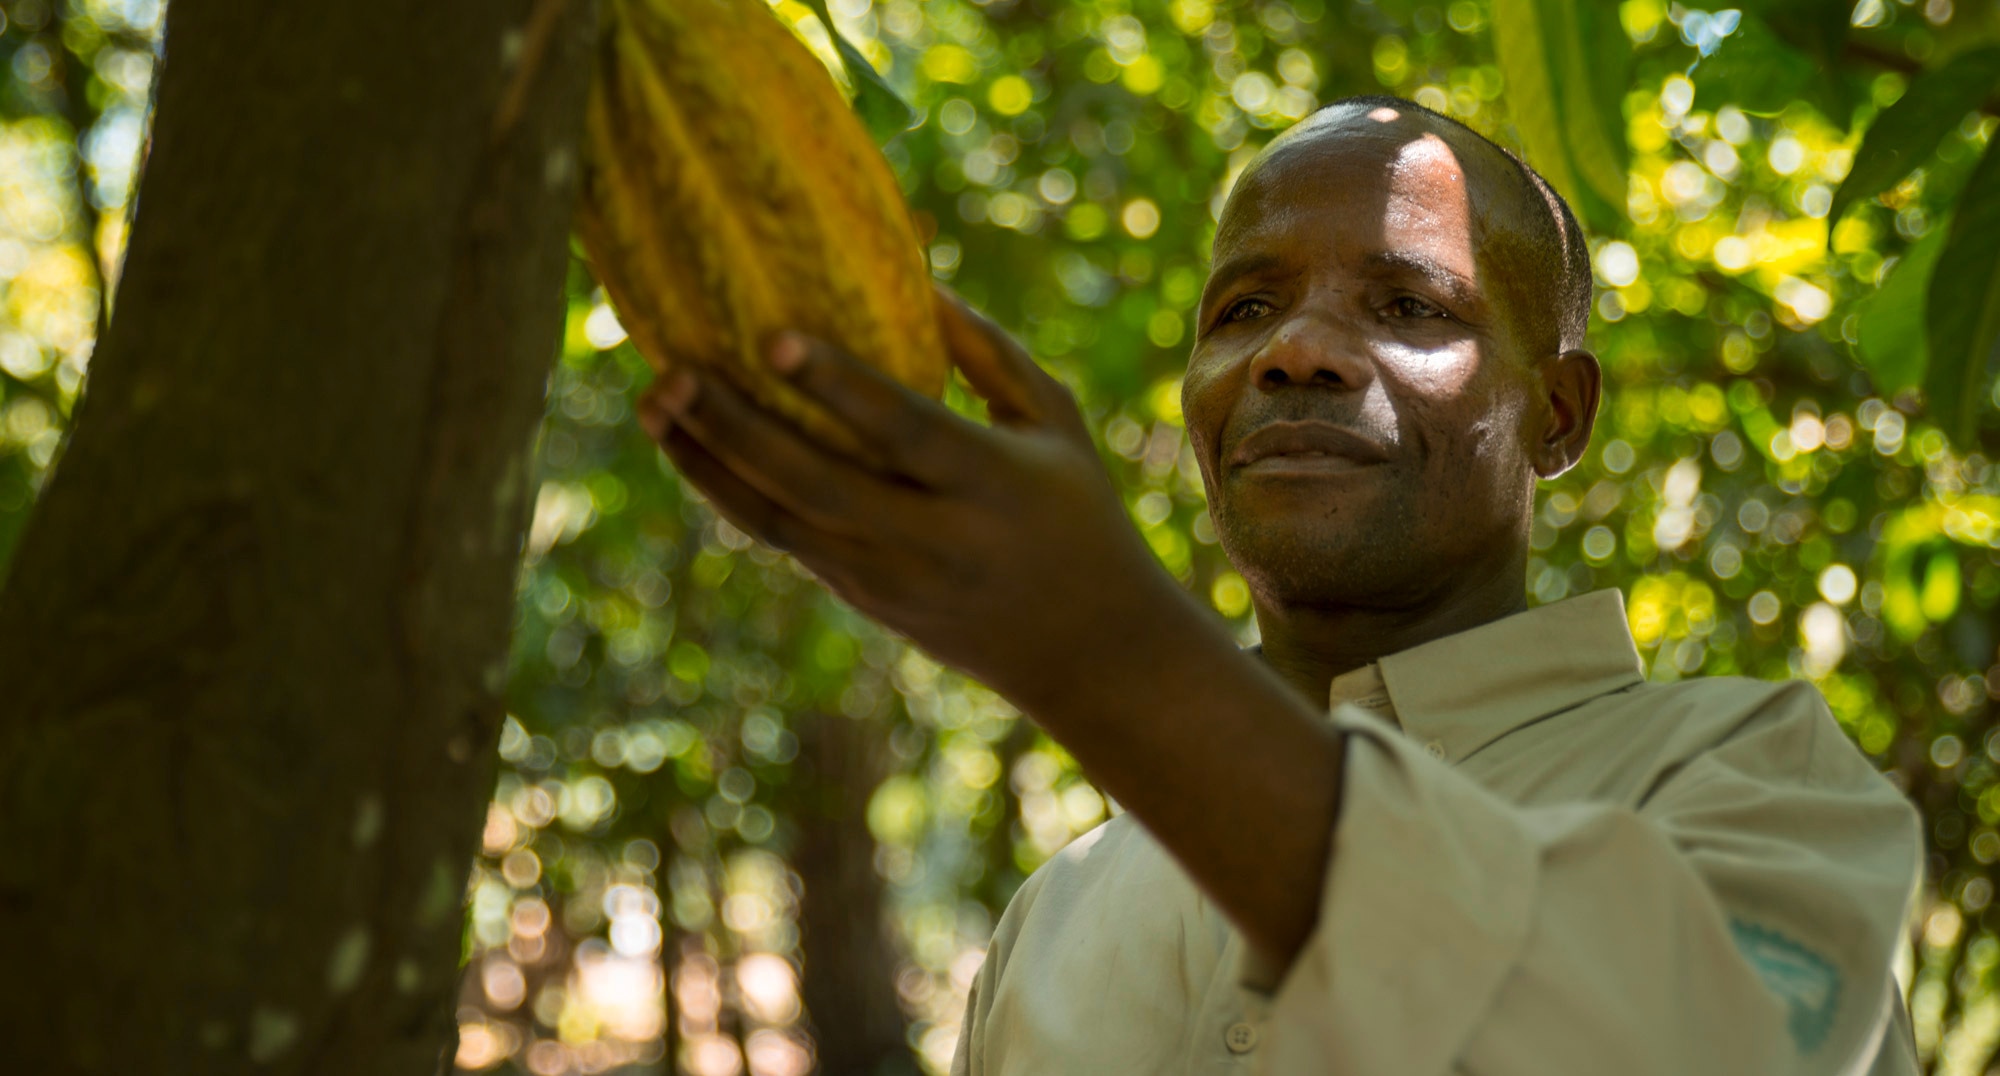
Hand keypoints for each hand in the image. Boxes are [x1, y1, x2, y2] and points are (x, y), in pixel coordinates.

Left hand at [634, 285, 1193, 709]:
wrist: (1086, 651)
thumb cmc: (1077, 510)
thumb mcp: (1055, 423)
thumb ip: (989, 353)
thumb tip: (913, 276)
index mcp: (992, 484)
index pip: (905, 431)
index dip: (839, 387)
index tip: (773, 337)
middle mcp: (934, 539)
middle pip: (815, 484)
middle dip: (734, 428)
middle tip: (671, 370)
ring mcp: (889, 579)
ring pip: (779, 522)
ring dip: (708, 462)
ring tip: (653, 401)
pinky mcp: (862, 599)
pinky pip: (784, 539)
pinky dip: (731, 491)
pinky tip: (688, 441)